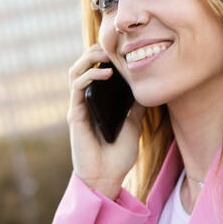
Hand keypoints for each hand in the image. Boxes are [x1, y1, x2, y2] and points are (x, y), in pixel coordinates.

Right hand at [67, 42, 146, 198]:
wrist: (106, 178)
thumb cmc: (118, 157)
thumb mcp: (133, 126)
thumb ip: (136, 107)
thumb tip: (147, 86)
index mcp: (98, 103)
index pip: (97, 71)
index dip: (106, 56)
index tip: (124, 49)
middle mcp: (85, 102)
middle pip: (83, 66)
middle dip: (96, 51)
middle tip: (114, 45)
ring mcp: (78, 107)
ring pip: (75, 71)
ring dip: (89, 58)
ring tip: (107, 54)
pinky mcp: (75, 114)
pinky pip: (77, 87)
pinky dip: (89, 75)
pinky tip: (105, 73)